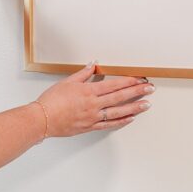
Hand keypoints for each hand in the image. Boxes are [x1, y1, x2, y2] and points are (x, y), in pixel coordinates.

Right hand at [36, 63, 153, 136]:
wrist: (42, 119)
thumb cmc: (51, 100)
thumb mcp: (67, 82)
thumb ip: (83, 73)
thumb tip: (94, 64)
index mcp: (89, 91)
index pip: (114, 84)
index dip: (130, 81)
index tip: (140, 79)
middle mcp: (94, 104)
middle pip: (120, 97)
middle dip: (137, 92)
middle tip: (151, 89)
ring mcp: (93, 117)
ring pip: (118, 112)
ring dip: (134, 108)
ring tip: (147, 105)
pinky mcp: (90, 127)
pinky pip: (109, 124)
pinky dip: (121, 121)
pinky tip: (130, 119)